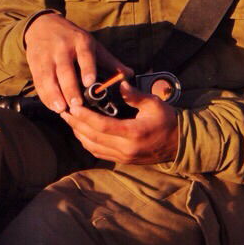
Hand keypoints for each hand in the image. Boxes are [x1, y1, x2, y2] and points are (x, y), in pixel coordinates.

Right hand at [23, 13, 131, 113]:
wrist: (43, 26)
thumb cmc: (73, 38)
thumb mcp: (93, 45)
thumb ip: (110, 62)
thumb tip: (130, 74)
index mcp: (81, 42)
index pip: (85, 56)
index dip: (87, 69)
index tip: (90, 83)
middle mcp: (63, 49)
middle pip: (66, 71)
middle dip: (70, 88)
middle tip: (76, 105)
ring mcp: (47, 56)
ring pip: (49, 77)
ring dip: (54, 95)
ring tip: (62, 109)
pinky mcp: (35, 64)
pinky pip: (39, 81)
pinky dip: (44, 95)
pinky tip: (52, 106)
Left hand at [61, 82, 180, 164]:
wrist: (178, 143)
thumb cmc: (167, 120)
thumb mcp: (154, 104)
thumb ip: (135, 95)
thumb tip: (120, 83)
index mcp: (134, 132)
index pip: (102, 126)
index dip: (85, 117)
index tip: (74, 107)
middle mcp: (126, 148)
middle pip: (93, 137)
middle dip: (76, 124)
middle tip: (65, 112)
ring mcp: (123, 156)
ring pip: (92, 147)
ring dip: (79, 134)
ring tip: (70, 121)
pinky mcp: (122, 160)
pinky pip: (98, 152)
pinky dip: (87, 142)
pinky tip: (82, 132)